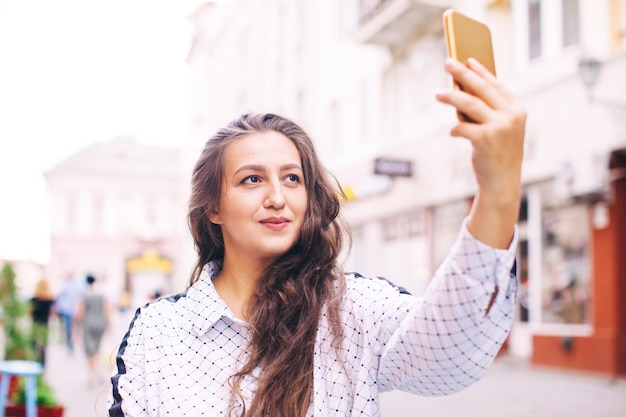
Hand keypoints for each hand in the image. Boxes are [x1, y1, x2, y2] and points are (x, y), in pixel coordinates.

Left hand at [435, 58, 526, 247]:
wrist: (502, 182)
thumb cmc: (497, 154)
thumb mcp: (498, 129)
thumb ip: (487, 111)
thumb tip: (462, 91)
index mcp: (517, 110)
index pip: (496, 84)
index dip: (480, 71)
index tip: (468, 59)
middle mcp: (511, 115)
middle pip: (481, 89)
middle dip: (463, 74)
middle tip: (448, 63)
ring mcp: (499, 127)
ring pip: (469, 104)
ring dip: (451, 96)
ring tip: (437, 93)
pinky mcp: (485, 139)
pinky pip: (462, 127)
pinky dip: (455, 129)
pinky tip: (453, 132)